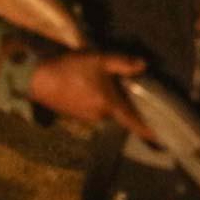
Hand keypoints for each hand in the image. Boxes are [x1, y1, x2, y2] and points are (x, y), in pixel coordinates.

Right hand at [28, 52, 154, 140]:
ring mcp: (87, 117)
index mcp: (109, 105)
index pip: (134, 122)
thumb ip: (123, 63)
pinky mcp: (77, 114)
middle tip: (139, 91)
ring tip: (113, 84)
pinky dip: (101, 100)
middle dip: (130, 104)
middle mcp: (100, 116)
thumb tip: (144, 65)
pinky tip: (95, 86)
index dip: (149, 131)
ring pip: (108, 109)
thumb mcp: (99, 60)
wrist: (37, 79)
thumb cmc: (70, 69)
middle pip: (122, 112)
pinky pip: (96, 108)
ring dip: (113, 100)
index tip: (162, 140)